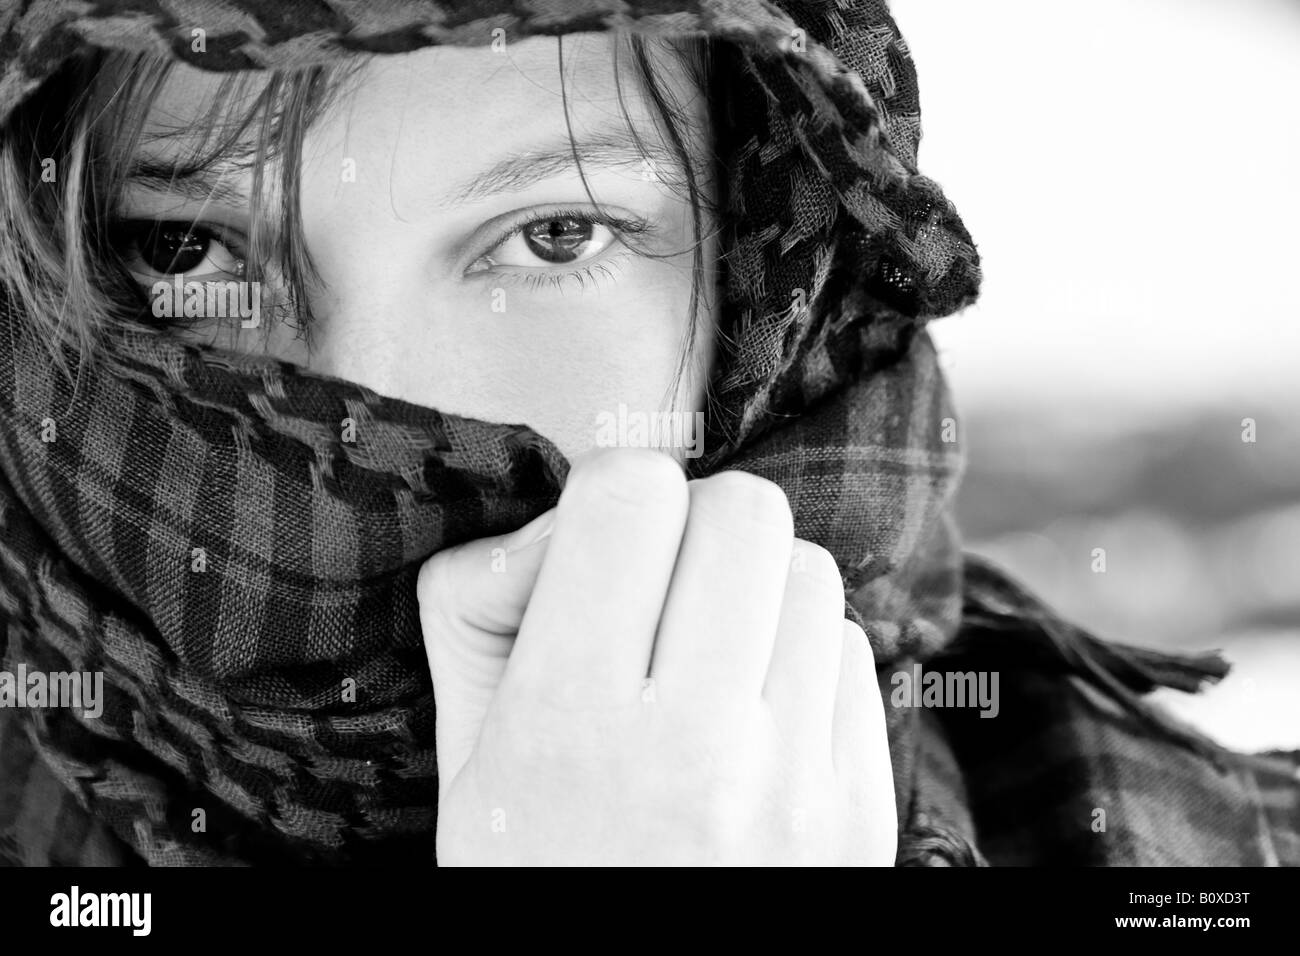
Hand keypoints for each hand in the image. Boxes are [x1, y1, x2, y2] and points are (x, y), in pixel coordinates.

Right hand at [418, 448, 895, 864]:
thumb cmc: (537, 878)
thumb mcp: (463, 757)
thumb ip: (477, 611)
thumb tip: (558, 522)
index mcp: (570, 727)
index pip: (630, 498)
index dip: (611, 496)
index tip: (601, 543)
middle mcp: (697, 750)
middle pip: (744, 512)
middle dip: (694, 528)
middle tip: (660, 587)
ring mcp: (796, 784)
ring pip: (812, 573)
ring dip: (755, 589)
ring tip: (708, 654)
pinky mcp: (862, 811)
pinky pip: (853, 654)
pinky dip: (801, 658)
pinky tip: (754, 714)